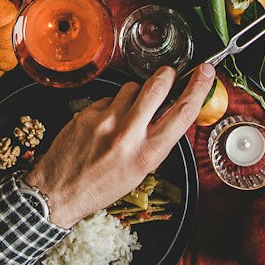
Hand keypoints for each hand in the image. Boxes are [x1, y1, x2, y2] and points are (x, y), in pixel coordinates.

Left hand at [25, 64, 212, 227]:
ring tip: (127, 113)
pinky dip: (111, 105)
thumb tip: (171, 114)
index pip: (183, 113)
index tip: (205, 72)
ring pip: (131, 88)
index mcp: (147, 153)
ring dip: (135, 93)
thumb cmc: (101, 187)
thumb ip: (156, 142)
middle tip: (168, 74)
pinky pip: (108, 98)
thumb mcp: (140, 171)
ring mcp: (105, 121)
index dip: (199, 88)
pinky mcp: (86, 113)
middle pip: (157, 87)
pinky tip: (105, 122)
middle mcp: (128, 134)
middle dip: (166, 75)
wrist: (59, 191)